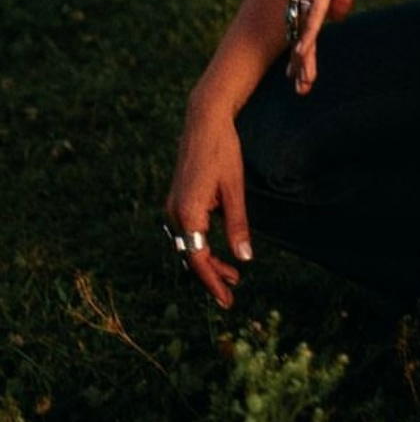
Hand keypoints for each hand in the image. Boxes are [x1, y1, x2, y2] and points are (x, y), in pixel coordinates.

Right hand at [164, 103, 252, 309]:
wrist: (204, 121)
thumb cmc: (223, 152)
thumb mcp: (235, 189)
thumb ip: (238, 225)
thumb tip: (245, 259)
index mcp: (189, 212)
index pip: (199, 259)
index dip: (213, 283)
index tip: (227, 300)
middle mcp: (174, 213)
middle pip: (191, 257)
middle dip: (211, 277)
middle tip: (232, 294)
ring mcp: (172, 206)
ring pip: (187, 246)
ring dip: (207, 262)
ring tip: (232, 274)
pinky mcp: (176, 200)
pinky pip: (186, 233)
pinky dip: (200, 246)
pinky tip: (217, 251)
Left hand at [287, 0, 389, 95]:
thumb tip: (337, 18)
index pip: (303, 19)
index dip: (302, 47)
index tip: (301, 71)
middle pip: (298, 27)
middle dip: (299, 60)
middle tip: (298, 87)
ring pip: (304, 24)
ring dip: (304, 56)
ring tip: (302, 81)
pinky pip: (315, 10)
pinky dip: (308, 33)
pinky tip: (303, 53)